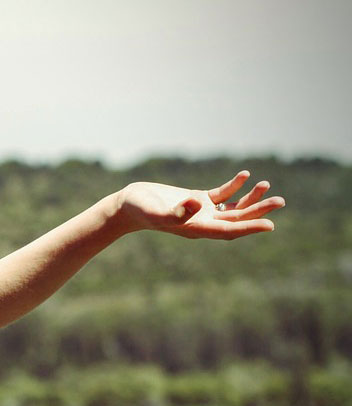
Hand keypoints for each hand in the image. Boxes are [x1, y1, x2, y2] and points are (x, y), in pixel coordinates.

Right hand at [113, 170, 284, 239]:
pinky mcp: (195, 200)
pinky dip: (234, 186)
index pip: (229, 230)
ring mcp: (200, 211)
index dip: (249, 227)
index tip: (270, 225)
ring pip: (232, 208)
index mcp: (196, 228)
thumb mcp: (155, 211)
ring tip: (267, 186)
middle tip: (279, 202)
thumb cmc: (140, 210)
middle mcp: (202, 222)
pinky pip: (221, 195)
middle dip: (258, 211)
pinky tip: (245, 175)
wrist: (127, 206)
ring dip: (250, 199)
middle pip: (236, 219)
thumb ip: (176, 212)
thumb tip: (197, 204)